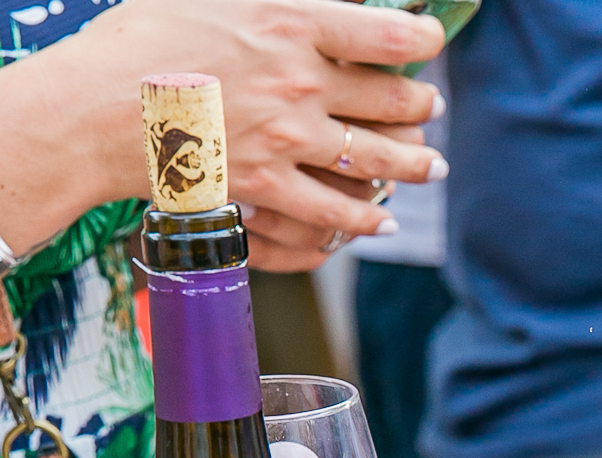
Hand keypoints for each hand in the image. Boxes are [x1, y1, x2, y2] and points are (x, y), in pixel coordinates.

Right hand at [0, 0, 444, 256]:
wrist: (97, 105)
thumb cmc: (142, 36)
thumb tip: (308, 4)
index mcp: (288, 21)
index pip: (382, 32)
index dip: (420, 40)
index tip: (432, 44)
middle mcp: (301, 81)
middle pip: (390, 100)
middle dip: (421, 105)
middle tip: (432, 107)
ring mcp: (288, 138)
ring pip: (376, 158)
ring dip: (414, 163)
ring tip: (431, 164)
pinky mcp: (269, 184)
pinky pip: (336, 210)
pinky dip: (368, 217)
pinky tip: (385, 219)